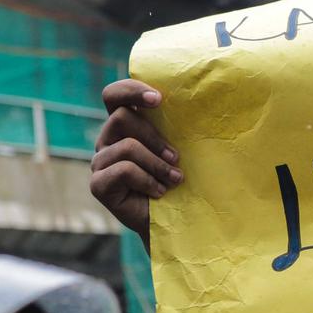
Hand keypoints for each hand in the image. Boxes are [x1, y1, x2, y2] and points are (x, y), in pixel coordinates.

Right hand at [90, 80, 183, 245]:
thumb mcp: (186, 149)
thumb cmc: (186, 182)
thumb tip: (214, 99)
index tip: (159, 99)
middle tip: (177, 157)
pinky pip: (123, 170)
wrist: (179, 222)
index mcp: (126, 126)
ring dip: (157, 163)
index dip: (131, 90)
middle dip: (155, 136)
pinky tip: (159, 193)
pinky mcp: (98, 184)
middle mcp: (108, 140)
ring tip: (174, 179)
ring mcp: (101, 162)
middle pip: (122, 117)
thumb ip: (184, 125)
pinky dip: (147, 181)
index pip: (114, 95)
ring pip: (127, 146)